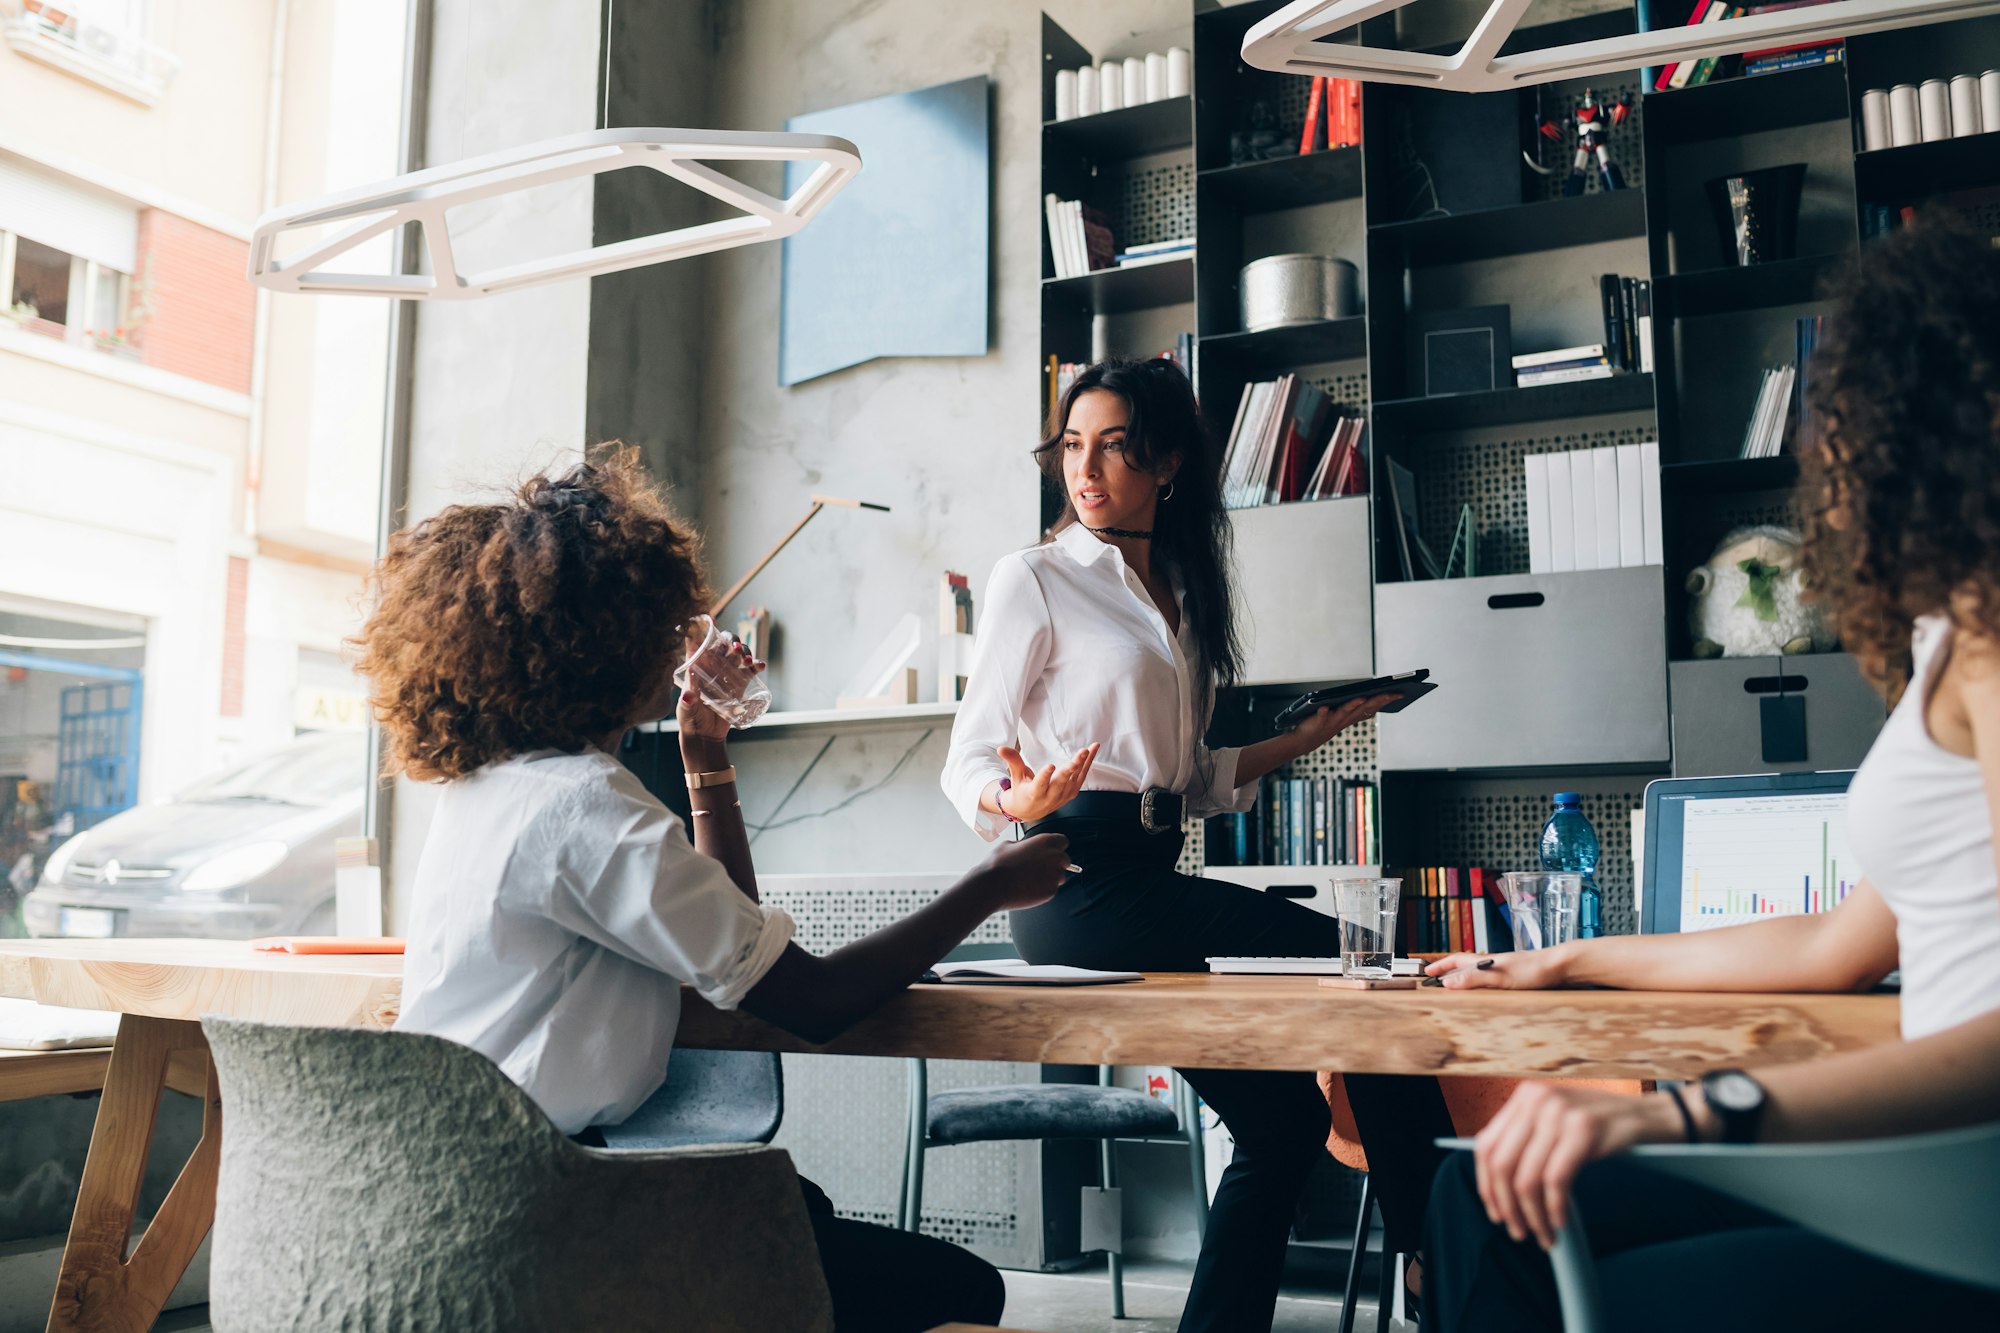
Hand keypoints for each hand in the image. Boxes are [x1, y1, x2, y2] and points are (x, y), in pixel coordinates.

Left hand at [676, 633, 764, 746]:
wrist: (705, 735)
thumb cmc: (690, 718)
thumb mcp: (686, 708)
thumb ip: (688, 700)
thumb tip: (688, 695)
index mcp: (696, 666)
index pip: (699, 643)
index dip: (704, 629)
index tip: (711, 619)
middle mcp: (712, 666)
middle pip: (723, 645)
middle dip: (732, 641)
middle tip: (736, 649)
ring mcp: (727, 674)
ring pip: (738, 655)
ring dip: (745, 652)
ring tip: (747, 660)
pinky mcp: (740, 684)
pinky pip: (750, 671)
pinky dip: (756, 665)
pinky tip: (760, 665)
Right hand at [968, 833, 1073, 911]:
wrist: (993, 886)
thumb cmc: (998, 863)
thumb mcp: (1009, 845)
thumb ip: (1025, 845)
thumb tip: (1027, 848)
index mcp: (1045, 841)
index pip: (1063, 841)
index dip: (1055, 847)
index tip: (1049, 853)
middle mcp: (1055, 857)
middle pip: (1065, 860)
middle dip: (1055, 864)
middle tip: (1039, 869)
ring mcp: (1055, 875)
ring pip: (1059, 877)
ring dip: (1050, 878)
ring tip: (1030, 881)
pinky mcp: (1051, 892)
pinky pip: (1051, 890)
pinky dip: (1043, 890)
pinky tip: (1027, 889)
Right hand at [993, 742, 1099, 822]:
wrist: (1029, 811)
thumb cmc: (1021, 790)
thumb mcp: (1015, 776)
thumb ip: (1012, 761)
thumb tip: (1001, 748)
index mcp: (1033, 793)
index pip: (1039, 785)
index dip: (1045, 776)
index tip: (1050, 766)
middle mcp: (1049, 797)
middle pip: (1061, 783)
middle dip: (1071, 769)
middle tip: (1080, 754)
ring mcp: (1062, 797)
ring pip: (1074, 780)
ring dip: (1083, 764)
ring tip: (1088, 749)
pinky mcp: (1070, 794)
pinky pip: (1080, 779)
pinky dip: (1087, 765)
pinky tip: (1092, 752)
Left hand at [1289, 695, 1394, 751]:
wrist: (1305, 740)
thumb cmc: (1324, 725)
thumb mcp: (1343, 717)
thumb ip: (1354, 707)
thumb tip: (1367, 697)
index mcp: (1351, 716)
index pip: (1372, 706)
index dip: (1386, 700)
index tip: (1400, 693)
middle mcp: (1345, 718)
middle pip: (1364, 707)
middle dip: (1378, 700)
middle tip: (1392, 692)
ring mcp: (1332, 720)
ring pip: (1346, 711)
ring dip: (1353, 705)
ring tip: (1361, 697)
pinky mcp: (1318, 720)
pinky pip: (1321, 716)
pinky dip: (1323, 712)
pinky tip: (1323, 707)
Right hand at [1423, 949, 1566, 989]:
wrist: (1562, 967)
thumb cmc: (1533, 971)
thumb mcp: (1500, 977)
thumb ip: (1474, 980)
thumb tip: (1448, 983)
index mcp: (1486, 962)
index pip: (1456, 961)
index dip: (1441, 966)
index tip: (1426, 972)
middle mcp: (1493, 964)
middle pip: (1465, 966)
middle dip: (1449, 972)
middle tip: (1436, 981)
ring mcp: (1505, 970)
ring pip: (1479, 974)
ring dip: (1465, 979)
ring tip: (1457, 989)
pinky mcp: (1517, 978)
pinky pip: (1492, 981)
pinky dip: (1482, 986)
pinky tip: (1488, 994)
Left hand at [1473, 1083, 1684, 1248]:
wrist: (1655, 1116)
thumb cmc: (1603, 1127)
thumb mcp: (1556, 1122)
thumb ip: (1527, 1140)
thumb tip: (1495, 1186)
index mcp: (1524, 1096)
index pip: (1485, 1145)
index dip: (1486, 1185)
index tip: (1496, 1213)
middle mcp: (1536, 1099)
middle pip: (1501, 1164)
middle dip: (1507, 1207)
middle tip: (1520, 1233)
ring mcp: (1560, 1112)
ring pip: (1527, 1178)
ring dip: (1533, 1216)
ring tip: (1544, 1236)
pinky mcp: (1585, 1129)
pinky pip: (1556, 1181)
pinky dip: (1554, 1208)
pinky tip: (1561, 1221)